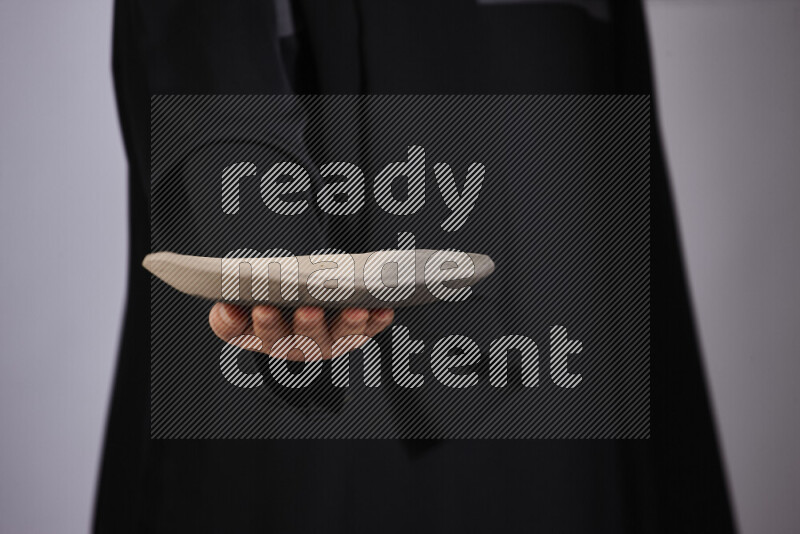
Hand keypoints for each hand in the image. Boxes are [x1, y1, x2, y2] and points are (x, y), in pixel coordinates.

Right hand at [209, 303, 393, 359]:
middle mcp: (300, 346)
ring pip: (341, 338)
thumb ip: (229, 315)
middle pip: (304, 341)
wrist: (298, 299)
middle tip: (308, 310)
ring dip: (349, 326)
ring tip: (355, 311)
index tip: (262, 308)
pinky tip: (383, 308)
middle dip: (307, 326)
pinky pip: (370, 329)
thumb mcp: (241, 306)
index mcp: (267, 339)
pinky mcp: (356, 332)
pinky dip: (377, 320)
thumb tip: (226, 309)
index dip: (263, 324)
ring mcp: (331, 341)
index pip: (261, 336)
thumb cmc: (269, 301)